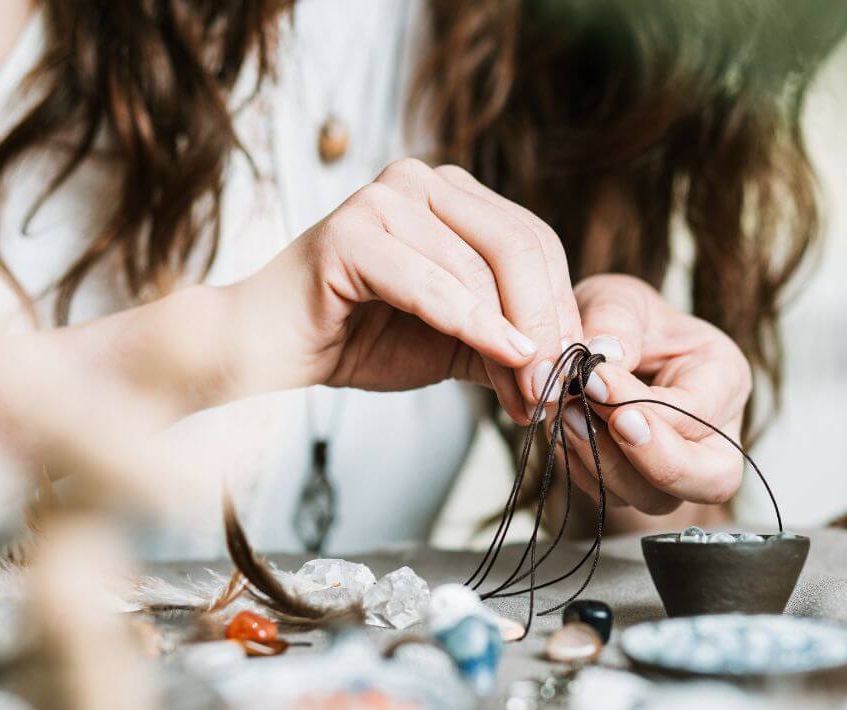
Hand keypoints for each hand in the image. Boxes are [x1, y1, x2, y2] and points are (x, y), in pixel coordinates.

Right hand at [223, 159, 580, 422]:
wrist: (272, 349)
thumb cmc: (359, 337)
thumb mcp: (457, 341)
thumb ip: (510, 343)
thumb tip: (570, 369)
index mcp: (452, 195)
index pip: (536, 242)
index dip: (563, 308)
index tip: (574, 371)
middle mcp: (422, 181)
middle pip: (520, 245)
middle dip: (548, 322)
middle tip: (559, 384)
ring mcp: (384, 198)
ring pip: (480, 267)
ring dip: (514, 337)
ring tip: (528, 391)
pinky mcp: (350, 232)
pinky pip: (431, 284)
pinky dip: (474, 324)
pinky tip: (506, 356)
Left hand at [553, 275, 750, 514]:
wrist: (596, 342)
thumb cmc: (620, 318)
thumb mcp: (618, 298)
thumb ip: (615, 320)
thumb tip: (603, 356)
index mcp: (724, 377)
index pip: (699, 412)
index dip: (645, 404)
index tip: (594, 379)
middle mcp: (714, 433)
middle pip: (711, 480)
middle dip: (652, 460)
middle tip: (601, 421)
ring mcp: (678, 468)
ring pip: (656, 499)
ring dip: (605, 465)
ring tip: (567, 416)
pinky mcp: (637, 486)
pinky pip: (615, 499)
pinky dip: (584, 471)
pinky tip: (562, 430)